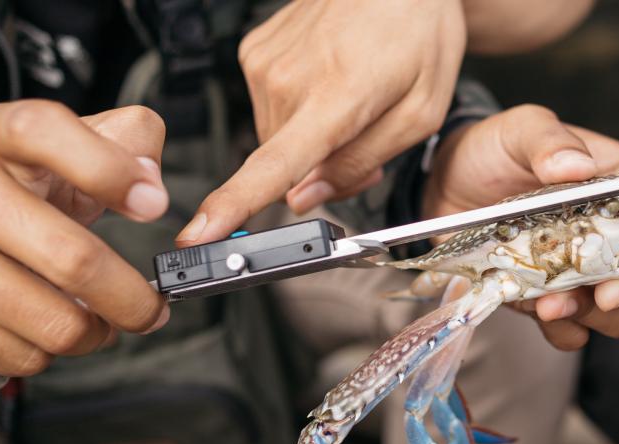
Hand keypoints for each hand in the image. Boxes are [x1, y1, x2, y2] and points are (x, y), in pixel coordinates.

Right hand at [0, 102, 170, 376]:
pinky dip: (51, 353)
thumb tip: (150, 185)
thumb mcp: (68, 146)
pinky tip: (48, 329)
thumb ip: (128, 140)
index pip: (42, 133)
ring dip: (96, 334)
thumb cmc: (14, 188)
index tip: (153, 206)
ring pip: (54, 323)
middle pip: (72, 259)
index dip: (107, 169)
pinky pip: (19, 355)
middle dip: (132, 298)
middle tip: (151, 308)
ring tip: (100, 321)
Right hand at [176, 0, 465, 245]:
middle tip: (366, 133)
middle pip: (286, 164)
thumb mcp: (421, 114)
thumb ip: (361, 163)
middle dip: (322, 166)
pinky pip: (270, 105)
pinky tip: (329, 76)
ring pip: (277, 136)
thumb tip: (306, 199)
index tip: (196, 235)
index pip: (272, 166)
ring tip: (351, 95)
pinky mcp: (254, 50)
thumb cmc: (418, 34)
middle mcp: (288, 79)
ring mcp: (264, 62)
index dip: (232, 206)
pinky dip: (299, 105)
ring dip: (311, 134)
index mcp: (334, 97)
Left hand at [424, 105, 618, 349]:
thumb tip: (577, 165)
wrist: (439, 197)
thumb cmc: (491, 154)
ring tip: (557, 299)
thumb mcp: (515, 133)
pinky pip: (581, 334)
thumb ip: (545, 142)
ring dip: (606, 313)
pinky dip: (567, 331)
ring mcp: (593, 270)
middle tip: (614, 288)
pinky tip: (543, 314)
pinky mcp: (557, 301)